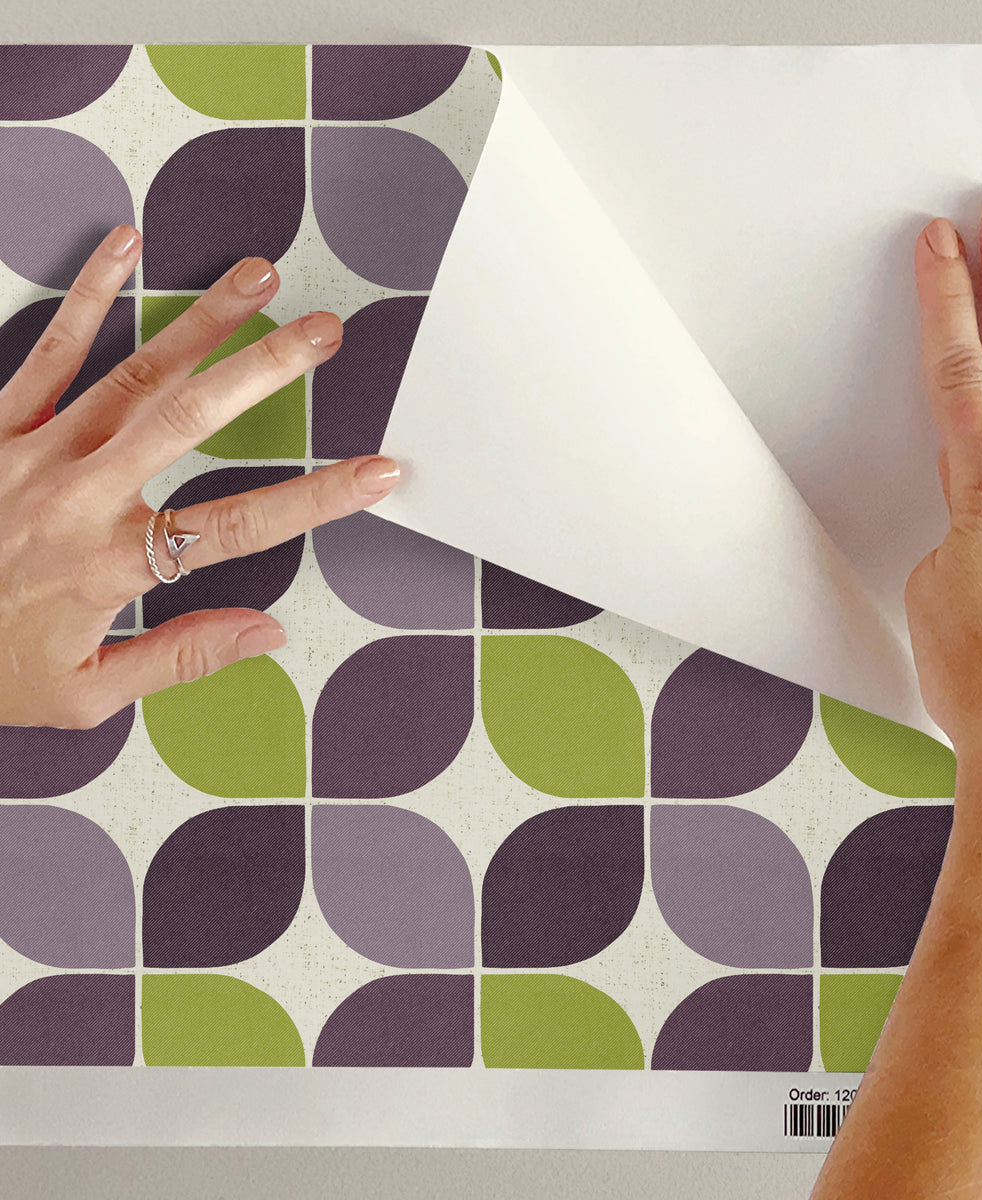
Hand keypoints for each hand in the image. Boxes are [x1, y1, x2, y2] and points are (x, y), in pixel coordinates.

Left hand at [0, 224, 402, 728]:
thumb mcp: (83, 692)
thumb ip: (179, 657)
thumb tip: (263, 632)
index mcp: (108, 565)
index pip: (239, 527)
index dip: (317, 498)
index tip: (375, 473)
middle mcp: (76, 497)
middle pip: (190, 420)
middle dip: (266, 369)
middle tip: (322, 333)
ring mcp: (32, 450)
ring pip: (134, 372)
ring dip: (203, 321)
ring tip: (257, 280)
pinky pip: (48, 350)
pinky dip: (88, 295)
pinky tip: (124, 249)